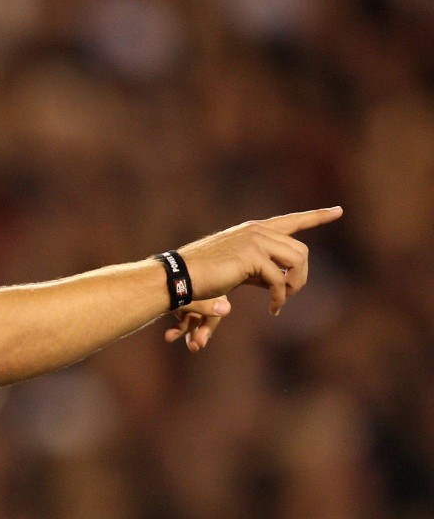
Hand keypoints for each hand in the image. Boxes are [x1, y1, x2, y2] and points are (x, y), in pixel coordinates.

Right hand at [164, 206, 342, 349]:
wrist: (180, 275)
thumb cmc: (204, 276)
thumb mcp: (238, 269)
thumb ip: (260, 269)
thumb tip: (282, 283)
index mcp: (253, 230)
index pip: (291, 221)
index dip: (317, 216)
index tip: (339, 210)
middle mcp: (257, 230)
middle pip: (301, 251)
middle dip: (301, 277)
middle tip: (288, 296)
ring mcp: (254, 241)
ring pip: (297, 261)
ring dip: (294, 285)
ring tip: (280, 301)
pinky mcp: (251, 256)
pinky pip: (279, 279)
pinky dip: (280, 297)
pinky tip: (273, 308)